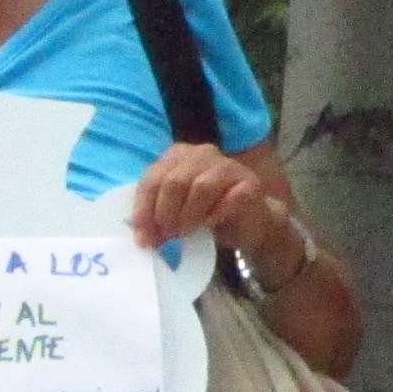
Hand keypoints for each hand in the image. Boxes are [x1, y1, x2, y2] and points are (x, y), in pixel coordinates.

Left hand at [131, 144, 297, 276]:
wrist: (247, 224)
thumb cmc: (206, 215)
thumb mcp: (173, 211)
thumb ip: (156, 216)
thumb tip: (141, 238)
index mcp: (178, 155)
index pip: (152, 178)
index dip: (144, 209)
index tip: (143, 237)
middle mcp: (203, 153)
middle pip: (174, 181)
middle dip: (166, 213)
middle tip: (168, 234)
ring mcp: (229, 165)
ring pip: (201, 187)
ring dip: (190, 215)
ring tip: (186, 231)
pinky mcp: (251, 182)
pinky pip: (229, 198)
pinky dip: (215, 215)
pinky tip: (211, 224)